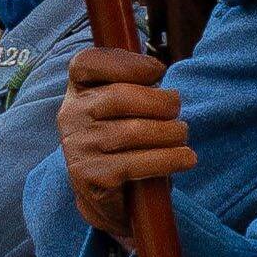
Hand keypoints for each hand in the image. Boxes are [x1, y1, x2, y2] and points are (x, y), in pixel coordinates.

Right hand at [56, 45, 190, 236]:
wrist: (107, 194)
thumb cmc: (123, 142)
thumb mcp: (122, 108)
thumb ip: (134, 85)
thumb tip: (156, 70)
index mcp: (77, 92)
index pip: (86, 63)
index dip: (125, 62)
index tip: (158, 71)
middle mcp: (70, 116)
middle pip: (119, 96)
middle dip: (160, 102)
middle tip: (177, 110)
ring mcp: (77, 148)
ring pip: (132, 132)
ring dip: (170, 133)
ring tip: (182, 135)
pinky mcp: (89, 177)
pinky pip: (136, 164)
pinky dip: (169, 159)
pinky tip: (185, 158)